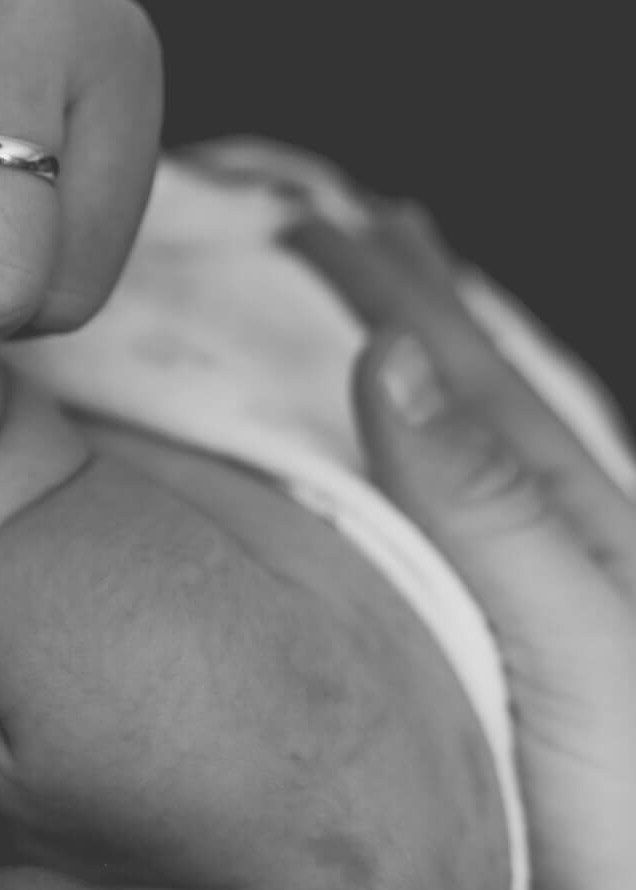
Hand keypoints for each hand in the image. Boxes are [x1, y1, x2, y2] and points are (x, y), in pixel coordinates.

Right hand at [291, 210, 635, 889]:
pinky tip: (391, 461)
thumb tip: (396, 361)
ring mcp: (542, 611)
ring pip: (461, 453)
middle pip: (467, 391)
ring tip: (362, 301)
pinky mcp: (512, 675)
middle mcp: (566, 552)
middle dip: (399, 296)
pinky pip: (445, 532)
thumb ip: (496, 512)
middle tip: (324, 216)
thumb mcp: (590, 658)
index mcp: (585, 528)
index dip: (382, 284)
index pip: (462, 371)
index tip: (300, 214)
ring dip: (406, 366)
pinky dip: (410, 467)